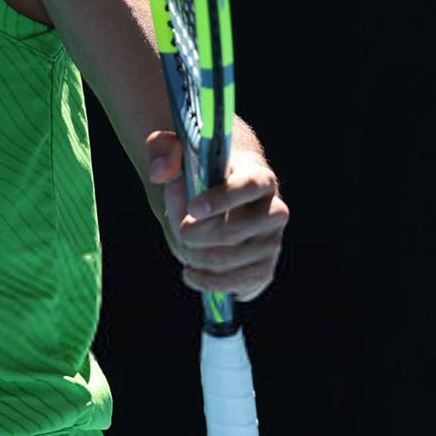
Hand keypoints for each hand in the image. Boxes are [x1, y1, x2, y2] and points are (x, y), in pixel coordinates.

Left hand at [145, 130, 288, 300]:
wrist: (221, 199)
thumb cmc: (199, 171)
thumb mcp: (179, 150)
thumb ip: (164, 149)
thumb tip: (160, 171)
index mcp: (260, 177)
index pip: (249, 187)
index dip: (222, 198)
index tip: (193, 208)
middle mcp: (275, 212)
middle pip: (233, 231)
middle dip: (195, 234)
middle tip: (181, 228)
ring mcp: (271, 244)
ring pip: (225, 260)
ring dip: (194, 255)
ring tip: (183, 241)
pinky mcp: (263, 271)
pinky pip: (232, 285)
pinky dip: (205, 281)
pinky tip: (191, 270)